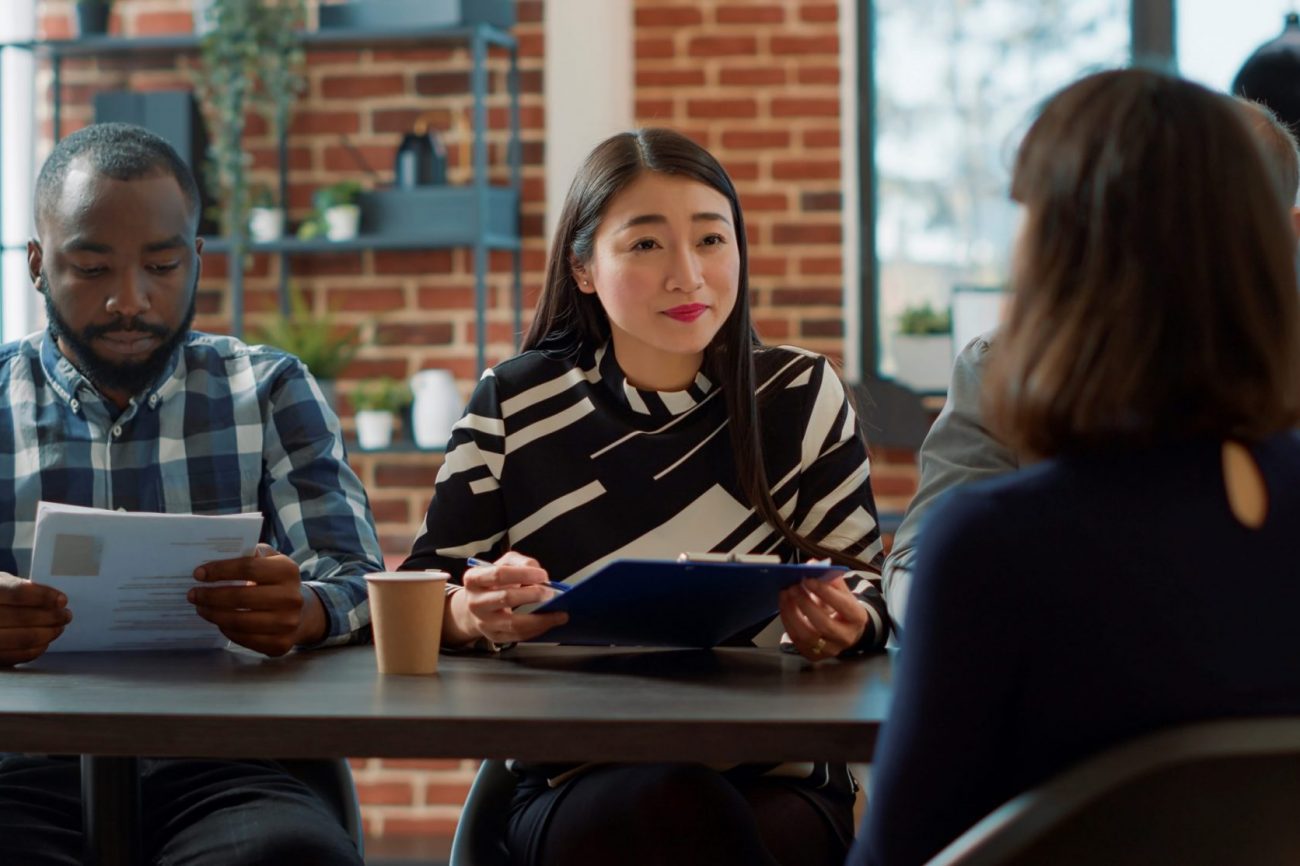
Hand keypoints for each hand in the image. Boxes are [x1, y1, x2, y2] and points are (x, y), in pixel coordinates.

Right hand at [0, 573, 70, 665]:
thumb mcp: (5, 584)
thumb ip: (27, 589)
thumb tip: (58, 601)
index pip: (18, 593)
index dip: (44, 596)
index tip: (62, 600)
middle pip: (21, 618)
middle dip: (51, 617)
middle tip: (66, 615)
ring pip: (22, 639)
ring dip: (47, 633)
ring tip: (58, 627)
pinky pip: (17, 656)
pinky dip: (36, 649)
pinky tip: (45, 641)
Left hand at [188, 544, 322, 656]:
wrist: (303, 613)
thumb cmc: (277, 582)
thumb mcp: (271, 561)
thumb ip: (250, 554)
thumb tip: (217, 554)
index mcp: (288, 571)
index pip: (248, 568)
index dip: (220, 571)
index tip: (198, 574)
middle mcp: (291, 598)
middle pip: (240, 597)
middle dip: (211, 596)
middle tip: (193, 594)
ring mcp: (287, 623)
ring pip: (239, 621)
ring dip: (214, 614)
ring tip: (201, 608)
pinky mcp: (280, 644)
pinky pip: (244, 639)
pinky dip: (226, 630)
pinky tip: (219, 621)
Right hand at [445, 551, 567, 644]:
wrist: (476, 605)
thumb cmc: (494, 582)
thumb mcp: (503, 564)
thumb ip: (521, 562)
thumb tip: (538, 573)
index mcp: (474, 579)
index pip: (499, 575)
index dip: (523, 574)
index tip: (543, 575)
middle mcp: (475, 602)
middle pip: (506, 598)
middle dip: (533, 595)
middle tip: (550, 593)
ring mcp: (484, 622)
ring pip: (514, 623)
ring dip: (540, 619)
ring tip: (558, 613)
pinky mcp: (494, 636)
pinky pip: (519, 635)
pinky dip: (538, 629)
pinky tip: (549, 622)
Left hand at [778, 575, 867, 662]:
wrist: (846, 630)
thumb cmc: (842, 607)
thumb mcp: (842, 592)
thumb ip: (829, 578)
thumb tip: (812, 565)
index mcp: (857, 618)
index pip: (843, 605)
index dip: (825, 592)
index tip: (808, 579)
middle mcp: (846, 637)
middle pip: (824, 624)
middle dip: (805, 603)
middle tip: (792, 587)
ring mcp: (830, 649)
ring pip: (807, 635)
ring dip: (792, 613)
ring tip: (785, 594)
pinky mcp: (814, 656)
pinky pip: (797, 640)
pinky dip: (788, 621)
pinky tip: (784, 606)